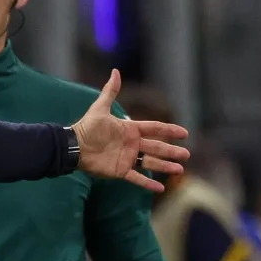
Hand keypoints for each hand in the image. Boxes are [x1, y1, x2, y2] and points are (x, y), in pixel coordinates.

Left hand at [71, 69, 189, 191]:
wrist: (74, 147)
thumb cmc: (86, 127)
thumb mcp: (100, 108)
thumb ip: (110, 91)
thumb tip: (116, 71)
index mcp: (129, 129)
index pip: (154, 128)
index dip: (169, 130)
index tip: (184, 133)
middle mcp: (131, 144)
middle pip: (156, 147)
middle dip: (171, 151)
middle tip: (186, 154)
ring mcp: (127, 158)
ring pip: (150, 163)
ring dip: (165, 166)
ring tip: (179, 170)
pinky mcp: (120, 171)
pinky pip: (137, 178)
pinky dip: (148, 184)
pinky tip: (161, 188)